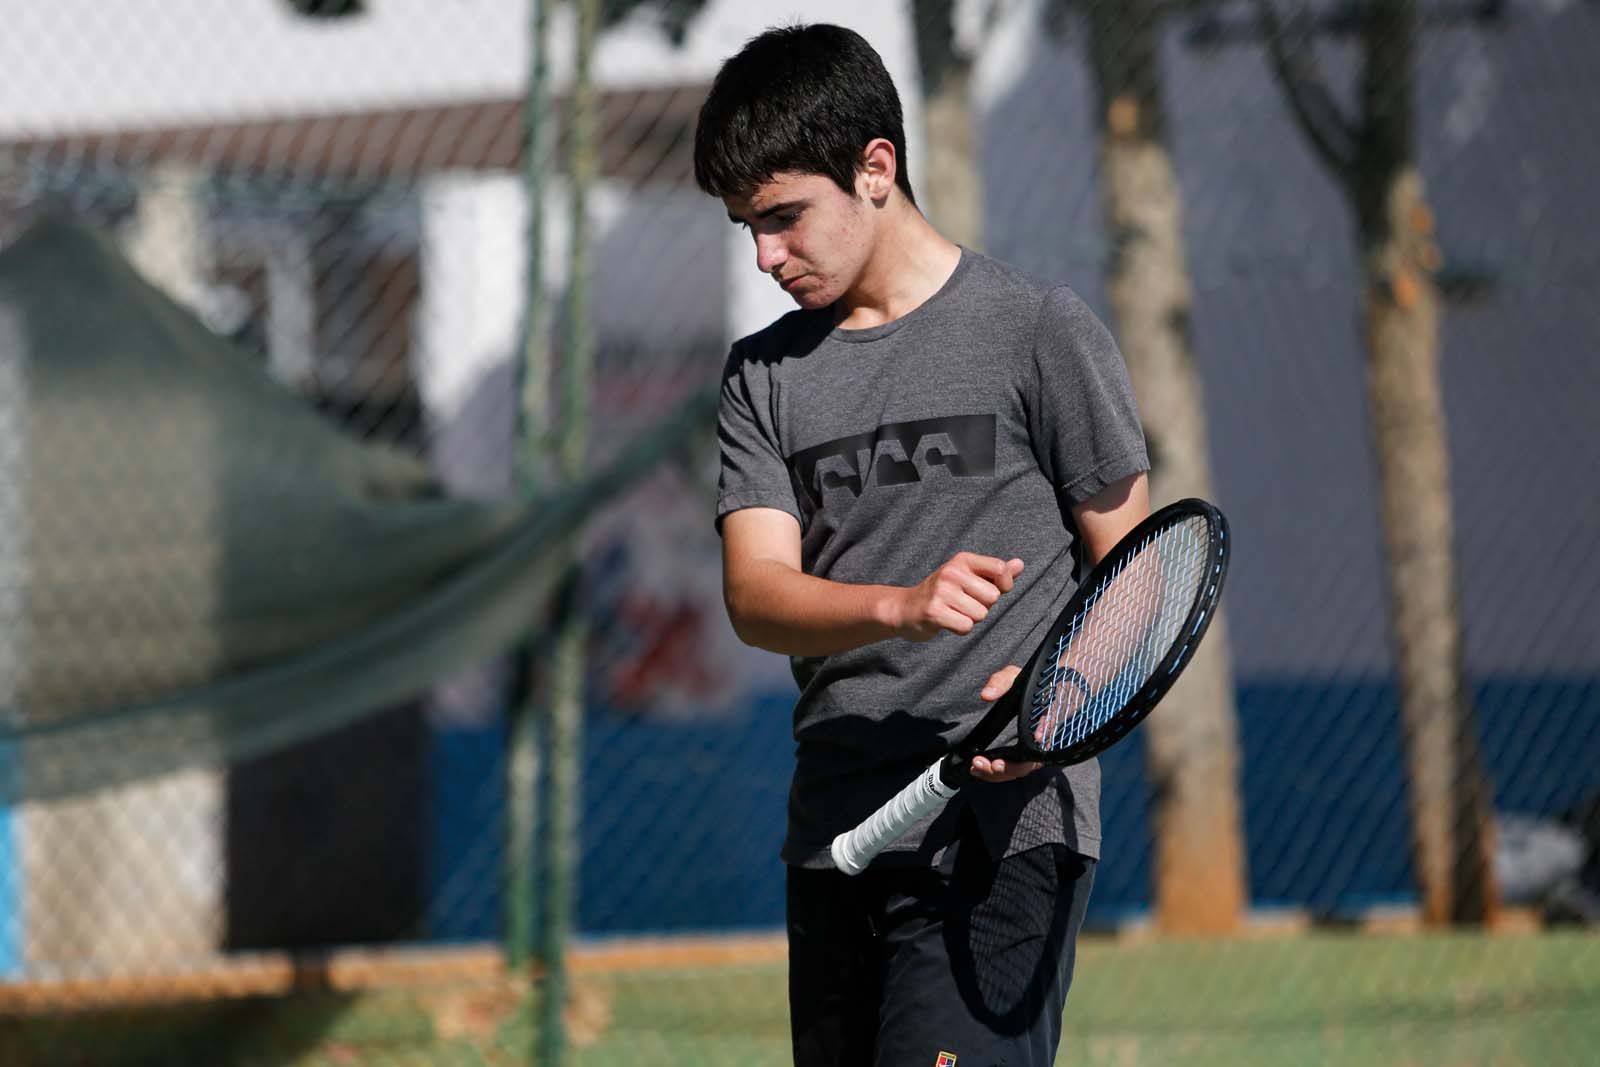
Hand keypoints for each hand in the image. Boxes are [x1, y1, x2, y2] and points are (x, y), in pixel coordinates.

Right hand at [890, 554, 1023, 641]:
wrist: (905, 608)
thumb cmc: (942, 593)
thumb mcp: (968, 576)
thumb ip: (995, 572)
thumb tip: (1020, 564)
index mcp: (962, 560)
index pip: (1000, 569)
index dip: (1003, 585)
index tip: (989, 589)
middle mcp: (952, 572)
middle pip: (992, 596)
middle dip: (983, 606)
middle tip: (963, 603)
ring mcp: (941, 591)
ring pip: (980, 614)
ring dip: (970, 618)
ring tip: (954, 611)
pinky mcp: (934, 611)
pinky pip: (966, 626)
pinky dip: (960, 628)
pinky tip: (947, 620)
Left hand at [968, 664, 1041, 782]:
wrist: (1034, 690)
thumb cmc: (1026, 683)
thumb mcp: (1014, 676)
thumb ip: (1001, 681)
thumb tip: (986, 695)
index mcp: (1046, 722)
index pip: (1047, 739)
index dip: (1038, 746)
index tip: (1030, 743)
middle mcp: (1042, 741)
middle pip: (1029, 764)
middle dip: (1008, 768)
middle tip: (987, 764)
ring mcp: (1032, 750)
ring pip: (1019, 770)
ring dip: (997, 773)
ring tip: (976, 766)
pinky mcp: (1021, 755)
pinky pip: (1011, 768)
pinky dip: (995, 772)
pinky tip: (977, 768)